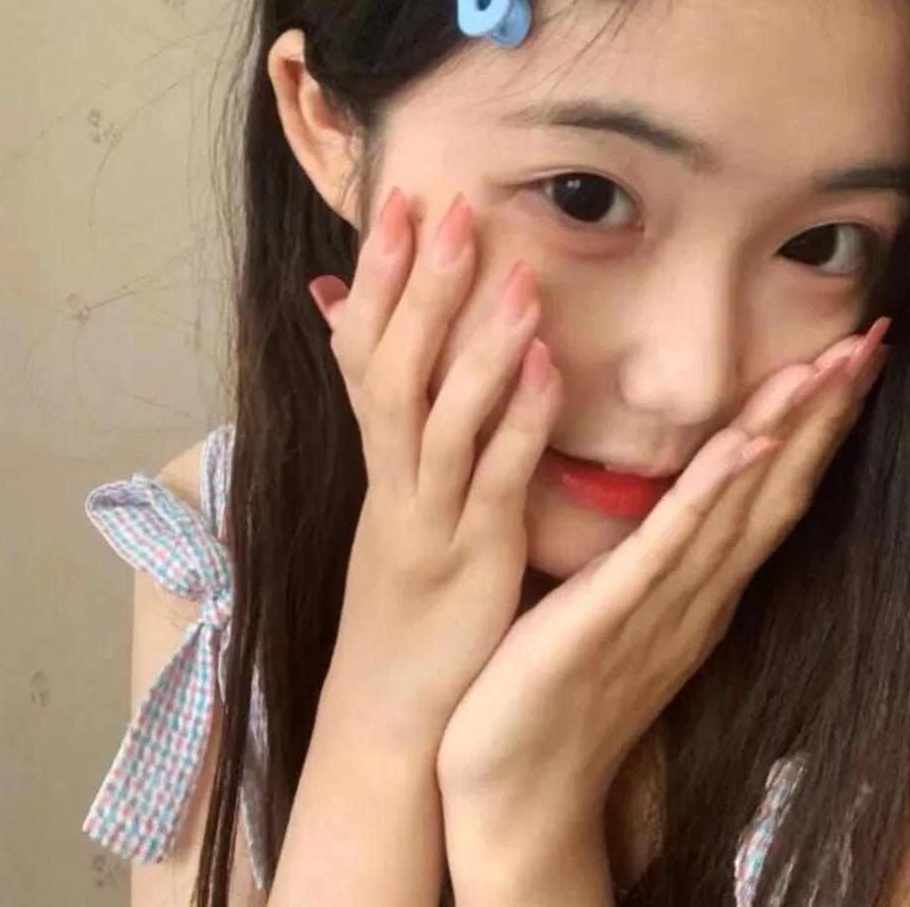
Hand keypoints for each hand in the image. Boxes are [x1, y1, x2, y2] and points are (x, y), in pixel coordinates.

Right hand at [307, 186, 562, 754]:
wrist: (386, 707)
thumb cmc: (403, 594)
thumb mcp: (392, 499)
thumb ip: (396, 424)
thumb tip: (381, 356)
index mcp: (380, 459)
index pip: (365, 349)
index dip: (380, 276)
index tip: (400, 202)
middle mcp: (393, 477)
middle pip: (393, 367)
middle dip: (419, 287)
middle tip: (446, 207)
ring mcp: (428, 516)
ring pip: (438, 417)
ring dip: (473, 341)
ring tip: (511, 271)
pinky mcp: (471, 559)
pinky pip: (493, 481)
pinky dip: (516, 419)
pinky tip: (544, 365)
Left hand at [435, 319, 890, 844]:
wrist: (518, 792)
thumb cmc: (559, 691)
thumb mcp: (616, 609)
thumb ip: (649, 557)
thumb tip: (669, 499)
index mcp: (696, 588)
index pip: (769, 494)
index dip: (812, 428)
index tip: (846, 362)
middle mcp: (699, 595)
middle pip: (776, 491)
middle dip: (824, 416)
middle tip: (872, 342)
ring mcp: (663, 609)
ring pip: (739, 507)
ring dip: (786, 434)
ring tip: (829, 367)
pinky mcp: (608, 620)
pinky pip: (669, 547)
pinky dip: (714, 492)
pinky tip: (748, 444)